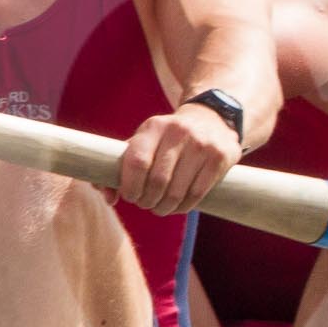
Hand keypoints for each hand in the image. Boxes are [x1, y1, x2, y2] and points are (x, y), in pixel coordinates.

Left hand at [118, 105, 240, 216]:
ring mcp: (201, 144)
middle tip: (146, 204)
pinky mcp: (219, 157)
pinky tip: (178, 206)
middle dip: (147, 201)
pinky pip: (197, 193)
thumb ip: (120, 168)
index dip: (130, 187)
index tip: (130, 196)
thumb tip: (107, 197)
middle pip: (157, 181)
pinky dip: (183, 207)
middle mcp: (178, 131)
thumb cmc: (168, 139)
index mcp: (154, 126)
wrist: (211, 118)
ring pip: (177, 192)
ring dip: (165, 208)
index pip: (137, 162)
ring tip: (161, 208)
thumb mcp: (144, 142)